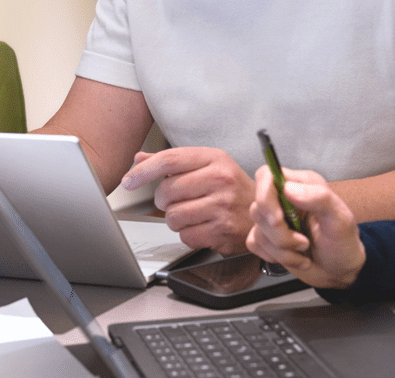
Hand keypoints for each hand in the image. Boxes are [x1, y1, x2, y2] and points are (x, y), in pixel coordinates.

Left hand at [121, 146, 255, 254]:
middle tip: (176, 200)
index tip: (129, 180)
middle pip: (167, 191)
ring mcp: (222, 205)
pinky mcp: (221, 230)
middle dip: (164, 200)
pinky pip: (185, 236)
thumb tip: (139, 159)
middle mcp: (220, 179)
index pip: (170, 160)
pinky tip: (202, 226)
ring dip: (176, 219)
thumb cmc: (233, 188)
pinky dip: (188, 234)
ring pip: (173, 216)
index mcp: (215, 158)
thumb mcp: (208, 166)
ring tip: (192, 214)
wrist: (265, 212)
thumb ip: (173, 163)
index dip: (144, 171)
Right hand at [246, 166, 365, 289]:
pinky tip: (294, 257)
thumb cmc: (343, 241)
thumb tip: (289, 189)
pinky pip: (254, 244)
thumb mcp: (340, 218)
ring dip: (282, 249)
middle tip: (303, 242)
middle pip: (259, 207)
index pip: (267, 176)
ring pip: (257, 229)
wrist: (339, 270)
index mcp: (300, 184)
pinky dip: (275, 256)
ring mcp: (274, 219)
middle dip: (279, 233)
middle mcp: (283, 199)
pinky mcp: (267, 238)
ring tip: (304, 249)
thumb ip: (319, 198)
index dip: (264, 195)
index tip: (278, 219)